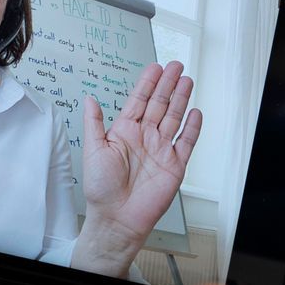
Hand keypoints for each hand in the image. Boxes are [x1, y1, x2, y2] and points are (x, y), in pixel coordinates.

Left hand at [74, 61, 202, 274]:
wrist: (117, 217)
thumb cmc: (101, 189)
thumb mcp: (93, 150)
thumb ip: (94, 123)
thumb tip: (89, 99)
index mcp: (124, 132)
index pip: (139, 101)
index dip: (148, 83)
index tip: (156, 67)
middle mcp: (144, 138)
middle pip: (159, 104)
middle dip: (168, 84)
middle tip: (176, 66)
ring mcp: (161, 150)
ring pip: (174, 118)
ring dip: (181, 99)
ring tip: (187, 81)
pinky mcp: (175, 165)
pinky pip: (187, 142)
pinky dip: (192, 127)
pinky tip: (195, 112)